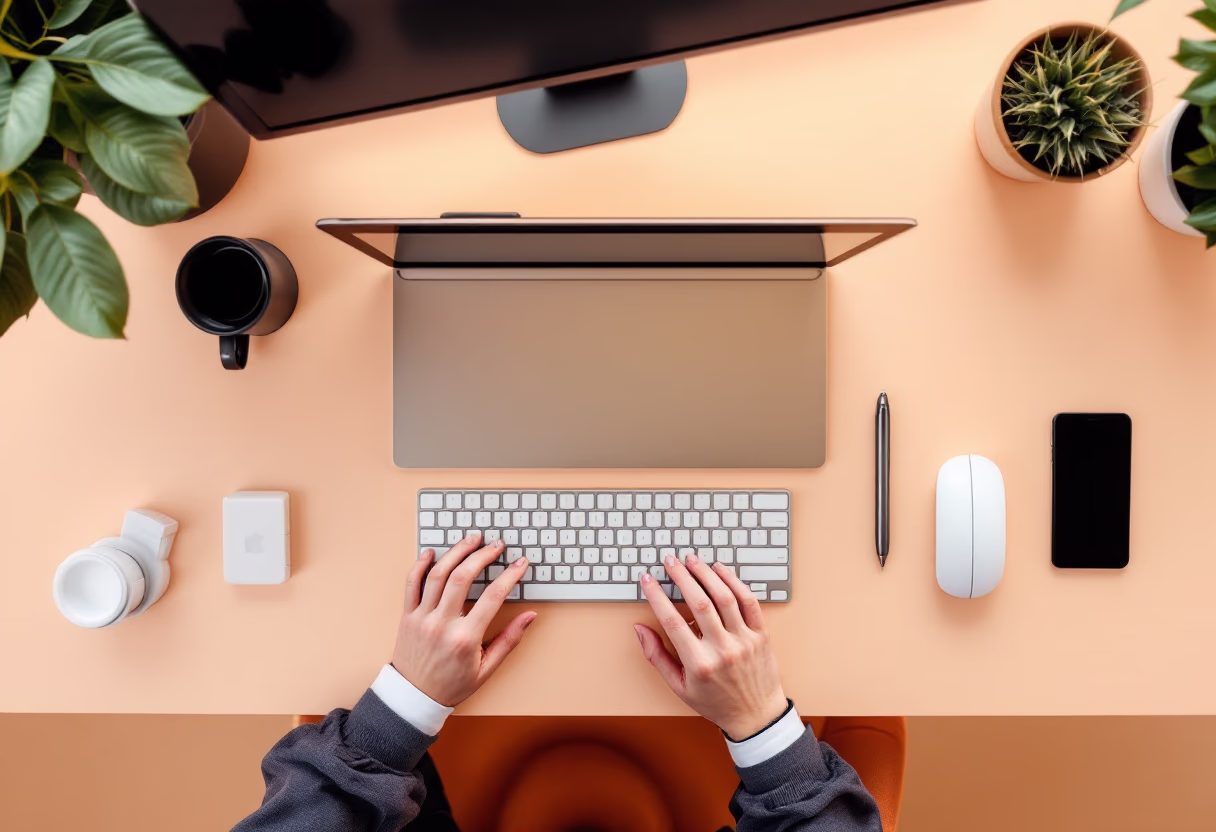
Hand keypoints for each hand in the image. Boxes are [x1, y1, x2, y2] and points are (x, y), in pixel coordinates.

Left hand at [392, 534, 536, 706]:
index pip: (493, 597)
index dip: (509, 576)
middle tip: (496, 544)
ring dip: (456, 552)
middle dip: (483, 555)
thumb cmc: (451, 684)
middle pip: (463, 577)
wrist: (414, 697)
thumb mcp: (486, 669)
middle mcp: (441, 624)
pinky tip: (433, 552)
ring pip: (438, 574)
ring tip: (471, 539)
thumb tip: (529, 616)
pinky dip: (420, 564)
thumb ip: (509, 640)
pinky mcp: (407, 616)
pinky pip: (411, 583)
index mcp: (464, 639)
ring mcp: (421, 618)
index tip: (520, 563)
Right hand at [634, 553, 786, 739]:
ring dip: (706, 574)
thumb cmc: (715, 702)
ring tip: (692, 560)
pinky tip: (720, 570)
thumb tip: (639, 628)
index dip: (657, 596)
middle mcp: (722, 650)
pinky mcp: (761, 635)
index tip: (648, 580)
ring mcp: (744, 641)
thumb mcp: (679, 687)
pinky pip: (749, 602)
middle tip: (670, 561)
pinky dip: (734, 582)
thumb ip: (657, 656)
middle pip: (699, 603)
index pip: (672, 621)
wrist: (756, 716)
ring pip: (724, 597)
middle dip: (681, 577)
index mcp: (699, 664)